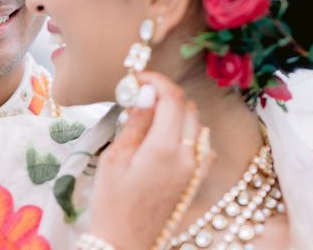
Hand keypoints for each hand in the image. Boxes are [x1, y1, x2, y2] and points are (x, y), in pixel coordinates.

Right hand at [87, 71, 211, 249]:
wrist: (125, 243)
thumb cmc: (111, 203)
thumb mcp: (115, 158)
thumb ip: (135, 123)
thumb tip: (146, 92)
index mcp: (165, 148)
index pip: (171, 98)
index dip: (156, 81)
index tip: (137, 78)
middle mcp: (188, 156)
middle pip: (187, 106)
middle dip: (166, 93)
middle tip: (140, 93)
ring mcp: (196, 168)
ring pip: (196, 123)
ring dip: (177, 109)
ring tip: (150, 112)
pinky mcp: (196, 179)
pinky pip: (201, 143)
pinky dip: (187, 130)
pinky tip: (166, 134)